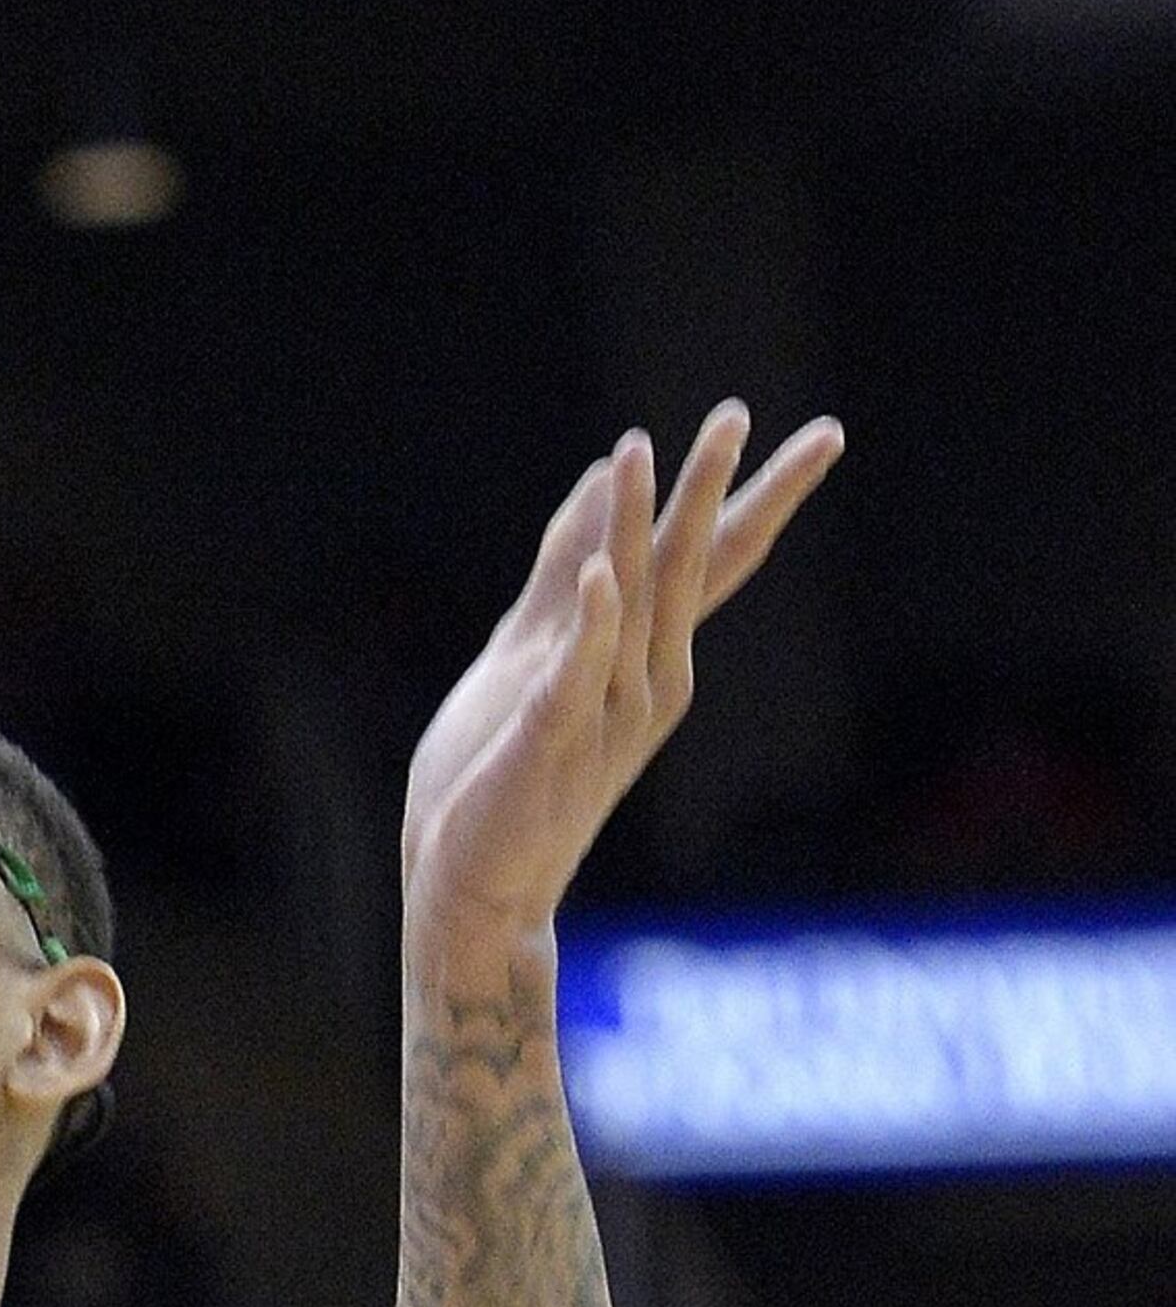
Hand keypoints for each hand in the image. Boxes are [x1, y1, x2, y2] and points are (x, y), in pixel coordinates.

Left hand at [401, 402, 843, 976]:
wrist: (482, 895)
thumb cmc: (506, 774)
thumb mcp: (538, 652)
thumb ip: (571, 574)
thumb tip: (606, 486)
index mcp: (649, 662)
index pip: (717, 563)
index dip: (755, 493)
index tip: (825, 433)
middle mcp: (643, 683)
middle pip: (690, 569)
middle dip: (712, 488)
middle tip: (737, 412)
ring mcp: (602, 713)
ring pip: (630, 604)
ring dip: (633, 528)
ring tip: (639, 453)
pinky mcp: (550, 744)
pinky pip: (577, 675)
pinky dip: (592, 624)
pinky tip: (602, 575)